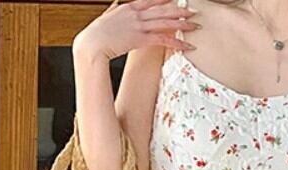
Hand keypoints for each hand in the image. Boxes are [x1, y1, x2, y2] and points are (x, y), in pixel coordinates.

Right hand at [73, 0, 198, 59]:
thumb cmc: (95, 35)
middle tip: (193, 12)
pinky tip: (186, 46)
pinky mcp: (140, 39)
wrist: (91, 45)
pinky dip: (176, 42)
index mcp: (128, 7)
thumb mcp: (105, 18)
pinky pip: (163, 40)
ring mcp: (138, 25)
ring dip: (183, 24)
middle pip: (163, 9)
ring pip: (166, 22)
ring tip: (195, 26)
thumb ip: (113, 10)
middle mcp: (135, 14)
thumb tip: (116, 4)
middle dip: (180, 10)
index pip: (151, 0)